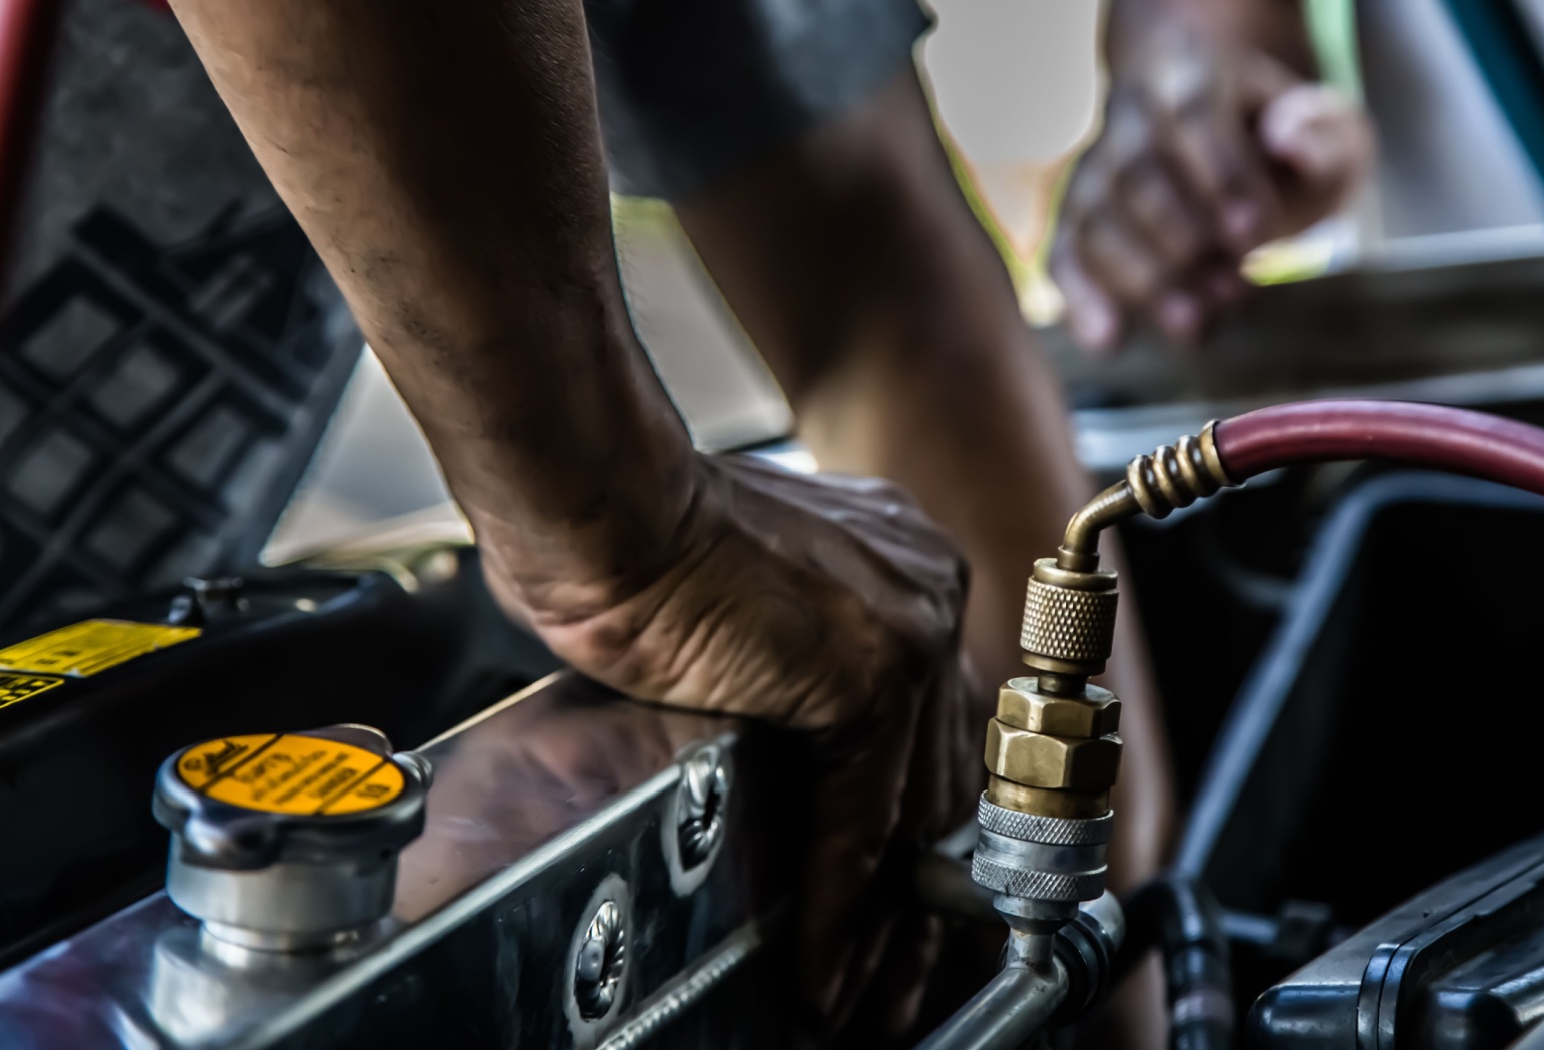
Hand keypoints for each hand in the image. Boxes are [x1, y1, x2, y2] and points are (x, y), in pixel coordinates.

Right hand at [485, 453, 983, 1035]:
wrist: (603, 504)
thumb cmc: (638, 541)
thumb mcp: (751, 605)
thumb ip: (800, 666)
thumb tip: (799, 748)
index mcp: (902, 565)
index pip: (934, 725)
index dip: (917, 828)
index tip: (900, 903)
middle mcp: (926, 589)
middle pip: (941, 773)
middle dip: (919, 896)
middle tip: (894, 977)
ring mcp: (912, 627)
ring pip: (915, 811)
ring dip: (887, 923)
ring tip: (864, 999)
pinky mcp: (876, 671)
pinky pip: (864, 821)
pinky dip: (841, 905)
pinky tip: (824, 963)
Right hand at [1051, 22, 1372, 351]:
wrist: (1222, 136)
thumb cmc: (1277, 141)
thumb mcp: (1323, 129)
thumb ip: (1320, 136)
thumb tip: (1284, 139)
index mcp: (1189, 76)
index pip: (1193, 116)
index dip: (1220, 177)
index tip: (1255, 238)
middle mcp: (1128, 118)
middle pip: (1136, 176)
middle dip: (1183, 242)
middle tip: (1234, 294)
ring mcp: (1094, 170)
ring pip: (1095, 221)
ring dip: (1143, 280)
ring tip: (1194, 326)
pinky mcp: (1076, 221)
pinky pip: (1063, 257)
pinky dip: (1080, 301)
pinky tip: (1109, 341)